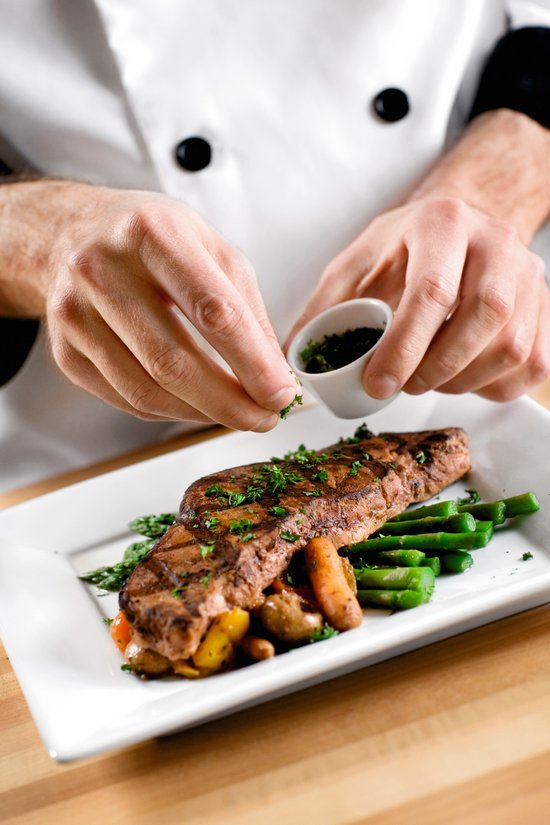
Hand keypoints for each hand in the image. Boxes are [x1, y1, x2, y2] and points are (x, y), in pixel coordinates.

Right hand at [35, 184, 295, 429]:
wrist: (72, 235)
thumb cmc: (152, 240)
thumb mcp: (209, 248)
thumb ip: (246, 309)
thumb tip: (273, 376)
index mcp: (152, 233)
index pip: (213, 312)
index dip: (253, 363)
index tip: (280, 394)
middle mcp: (103, 270)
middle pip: (173, 361)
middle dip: (229, 402)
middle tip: (264, 418)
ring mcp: (75, 314)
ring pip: (146, 390)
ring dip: (201, 414)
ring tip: (237, 413)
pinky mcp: (64, 351)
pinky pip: (125, 399)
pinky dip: (170, 412)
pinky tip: (195, 405)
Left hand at [287, 111, 549, 401]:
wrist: (456, 227)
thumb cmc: (404, 248)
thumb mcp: (356, 263)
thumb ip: (323, 309)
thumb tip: (292, 360)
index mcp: (442, 224)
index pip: (432, 290)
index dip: (403, 348)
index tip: (377, 384)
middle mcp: (496, 242)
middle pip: (483, 317)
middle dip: (436, 367)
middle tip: (405, 384)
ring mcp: (528, 274)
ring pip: (512, 345)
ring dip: (464, 380)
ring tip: (429, 379)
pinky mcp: (544, 306)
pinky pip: (532, 363)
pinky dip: (494, 386)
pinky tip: (462, 378)